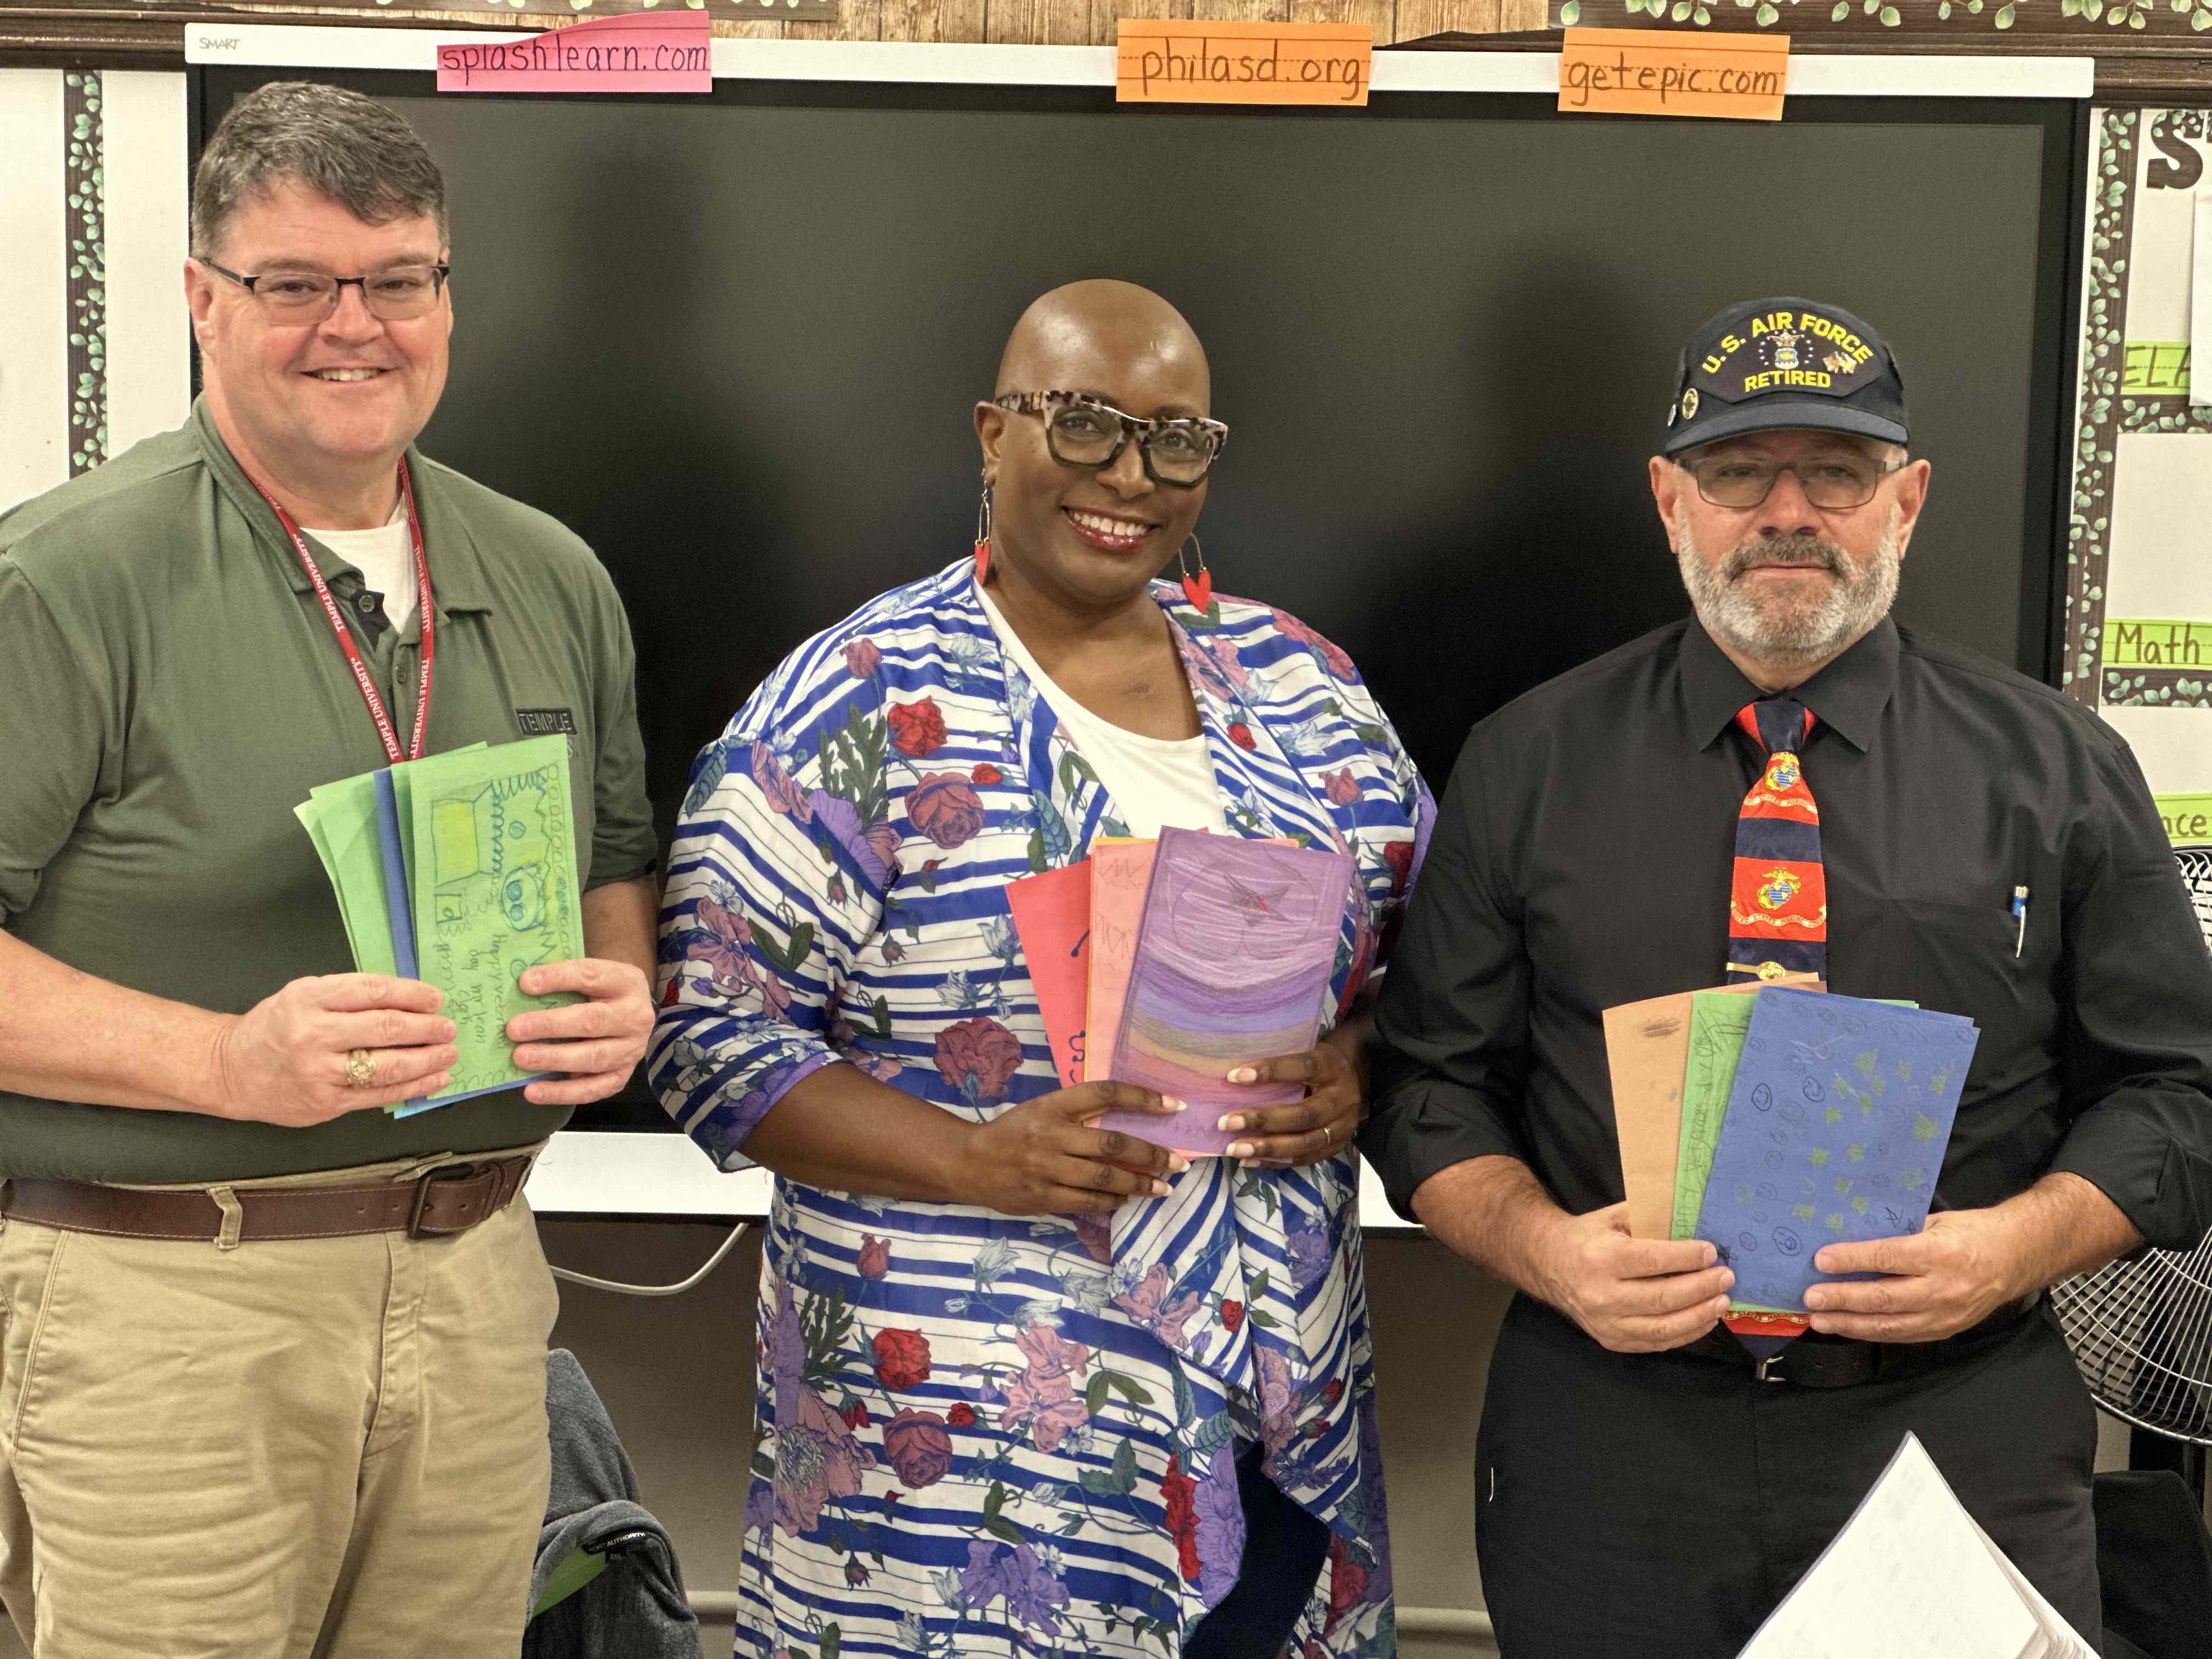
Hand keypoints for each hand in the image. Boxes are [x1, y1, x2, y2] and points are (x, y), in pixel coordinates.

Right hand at [211, 974, 456, 1125]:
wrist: (229, 1069)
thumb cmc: (274, 1027)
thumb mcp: (302, 995)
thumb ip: (347, 995)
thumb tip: (407, 998)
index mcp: (308, 999)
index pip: (373, 991)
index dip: (412, 994)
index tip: (436, 998)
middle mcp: (313, 1034)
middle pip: (385, 1029)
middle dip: (426, 1028)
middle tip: (449, 1027)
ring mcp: (319, 1072)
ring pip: (387, 1066)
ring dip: (427, 1060)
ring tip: (449, 1053)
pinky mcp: (325, 1103)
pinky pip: (378, 1095)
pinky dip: (413, 1087)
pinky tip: (435, 1080)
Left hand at [507, 958, 653, 1106]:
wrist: (631, 1016)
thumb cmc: (600, 992)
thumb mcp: (591, 975)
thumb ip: (561, 978)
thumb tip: (519, 985)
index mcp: (626, 982)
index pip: (592, 976)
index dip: (558, 978)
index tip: (525, 983)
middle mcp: (635, 1017)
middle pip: (593, 1021)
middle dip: (550, 1025)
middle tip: (514, 1029)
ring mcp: (631, 1050)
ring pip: (593, 1058)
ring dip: (554, 1059)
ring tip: (520, 1058)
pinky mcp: (622, 1077)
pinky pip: (592, 1089)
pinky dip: (561, 1092)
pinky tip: (533, 1091)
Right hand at [956, 1082, 1190, 1215]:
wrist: (970, 1162)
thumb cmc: (1014, 1132)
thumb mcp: (1043, 1108)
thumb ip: (1080, 1111)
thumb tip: (1131, 1117)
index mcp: (1053, 1105)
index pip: (1105, 1093)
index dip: (1142, 1098)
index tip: (1173, 1105)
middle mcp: (1052, 1135)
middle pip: (1112, 1143)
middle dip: (1151, 1154)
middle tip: (1179, 1162)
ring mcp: (1048, 1169)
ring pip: (1104, 1177)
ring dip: (1140, 1184)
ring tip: (1163, 1187)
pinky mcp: (1043, 1197)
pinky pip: (1088, 1201)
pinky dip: (1113, 1201)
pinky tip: (1129, 1199)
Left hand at [1218, 1038, 1361, 1166]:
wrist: (1358, 1079)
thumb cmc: (1318, 1063)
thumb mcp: (1307, 1050)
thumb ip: (1280, 1060)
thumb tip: (1233, 1072)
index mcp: (1331, 1067)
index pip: (1302, 1067)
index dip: (1270, 1071)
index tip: (1234, 1076)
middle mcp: (1340, 1099)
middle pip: (1303, 1114)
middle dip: (1263, 1120)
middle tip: (1226, 1122)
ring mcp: (1342, 1126)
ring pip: (1305, 1143)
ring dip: (1267, 1148)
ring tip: (1234, 1149)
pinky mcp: (1337, 1146)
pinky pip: (1305, 1159)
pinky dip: (1275, 1163)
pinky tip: (1249, 1161)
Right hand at [1532, 1203, 1734, 1353]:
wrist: (1549, 1264)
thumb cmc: (1588, 1236)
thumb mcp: (1613, 1218)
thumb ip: (1650, 1221)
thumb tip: (1696, 1225)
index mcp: (1601, 1258)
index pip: (1652, 1261)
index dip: (1686, 1258)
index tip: (1711, 1252)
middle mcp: (1601, 1295)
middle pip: (1662, 1298)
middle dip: (1701, 1288)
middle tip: (1726, 1277)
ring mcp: (1605, 1323)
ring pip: (1663, 1328)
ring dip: (1699, 1315)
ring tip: (1722, 1302)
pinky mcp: (1611, 1340)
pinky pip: (1656, 1343)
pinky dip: (1685, 1334)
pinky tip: (1704, 1319)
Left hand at [1803, 1209, 2031, 1342]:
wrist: (2017, 1257)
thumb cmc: (1972, 1232)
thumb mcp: (1936, 1222)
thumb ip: (1898, 1232)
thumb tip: (1851, 1237)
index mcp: (1940, 1253)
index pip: (1887, 1257)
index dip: (1852, 1260)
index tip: (1821, 1260)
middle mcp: (1944, 1287)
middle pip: (1884, 1297)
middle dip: (1842, 1299)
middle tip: (1811, 1298)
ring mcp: (1946, 1314)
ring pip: (1890, 1324)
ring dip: (1850, 1324)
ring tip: (1819, 1320)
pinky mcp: (1946, 1330)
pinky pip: (1902, 1335)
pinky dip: (1872, 1332)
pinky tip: (1849, 1328)